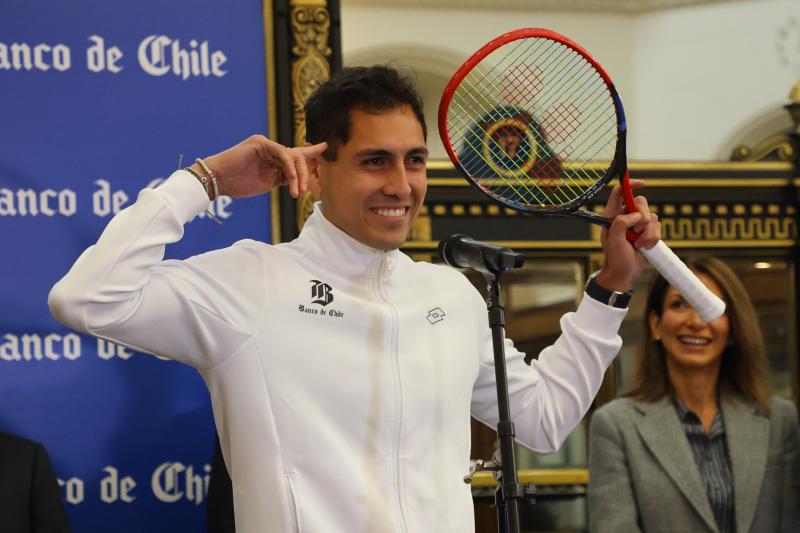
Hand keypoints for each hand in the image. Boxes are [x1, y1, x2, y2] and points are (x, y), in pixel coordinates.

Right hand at [191, 135, 327, 198]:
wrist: (218, 180)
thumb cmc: (239, 184)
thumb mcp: (267, 183)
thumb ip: (283, 178)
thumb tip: (300, 180)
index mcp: (273, 158)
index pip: (296, 156)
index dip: (311, 153)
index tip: (325, 148)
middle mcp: (271, 149)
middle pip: (297, 157)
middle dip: (306, 173)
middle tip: (304, 191)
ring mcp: (266, 145)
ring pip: (292, 156)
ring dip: (298, 175)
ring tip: (296, 191)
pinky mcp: (261, 143)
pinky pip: (283, 153)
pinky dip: (289, 167)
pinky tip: (291, 179)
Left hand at [597, 179, 660, 291]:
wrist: (625, 273)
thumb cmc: (615, 258)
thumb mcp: (614, 240)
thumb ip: (621, 224)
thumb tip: (636, 215)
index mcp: (612, 215)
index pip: (619, 192)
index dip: (630, 184)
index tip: (642, 184)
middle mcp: (625, 216)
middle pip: (641, 202)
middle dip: (642, 218)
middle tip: (635, 232)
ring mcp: (637, 224)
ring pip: (652, 216)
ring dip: (647, 233)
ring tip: (638, 245)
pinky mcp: (648, 232)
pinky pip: (658, 226)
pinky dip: (653, 238)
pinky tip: (645, 247)